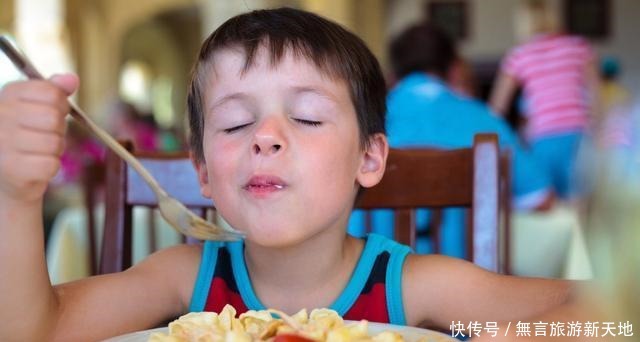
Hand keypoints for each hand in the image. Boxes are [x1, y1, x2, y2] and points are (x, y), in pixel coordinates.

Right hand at [0, 74, 78, 202]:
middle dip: (58, 130)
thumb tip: (72, 79)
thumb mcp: (37, 108)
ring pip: (54, 142)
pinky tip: (34, 167)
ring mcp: (2, 143)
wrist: (6, 176)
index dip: (60, 106)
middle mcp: (0, 115)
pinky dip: (49, 168)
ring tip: (37, 152)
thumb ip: (53, 91)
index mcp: (8, 94)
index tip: (51, 114)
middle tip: (44, 136)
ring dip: (54, 150)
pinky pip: (50, 164)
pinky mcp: (11, 169)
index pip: (50, 92)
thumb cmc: (25, 137)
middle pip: (53, 117)